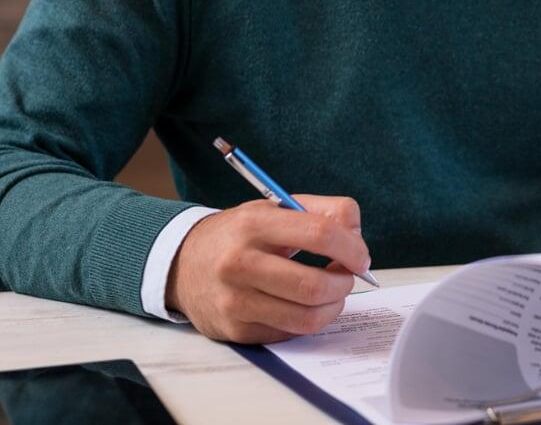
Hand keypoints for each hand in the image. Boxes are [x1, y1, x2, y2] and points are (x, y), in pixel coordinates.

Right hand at [164, 194, 370, 343]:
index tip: (359, 256)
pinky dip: (307, 321)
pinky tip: (303, 305)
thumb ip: (323, 211)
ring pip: (305, 317)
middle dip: (344, 283)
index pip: (319, 234)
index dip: (351, 248)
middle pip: (314, 285)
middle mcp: (239, 263)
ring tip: (331, 293)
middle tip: (346, 277)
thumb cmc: (238, 235)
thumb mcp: (274, 207)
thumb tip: (356, 235)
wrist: (181, 264)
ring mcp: (234, 301)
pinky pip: (289, 333)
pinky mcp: (234, 330)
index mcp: (254, 224)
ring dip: (332, 307)